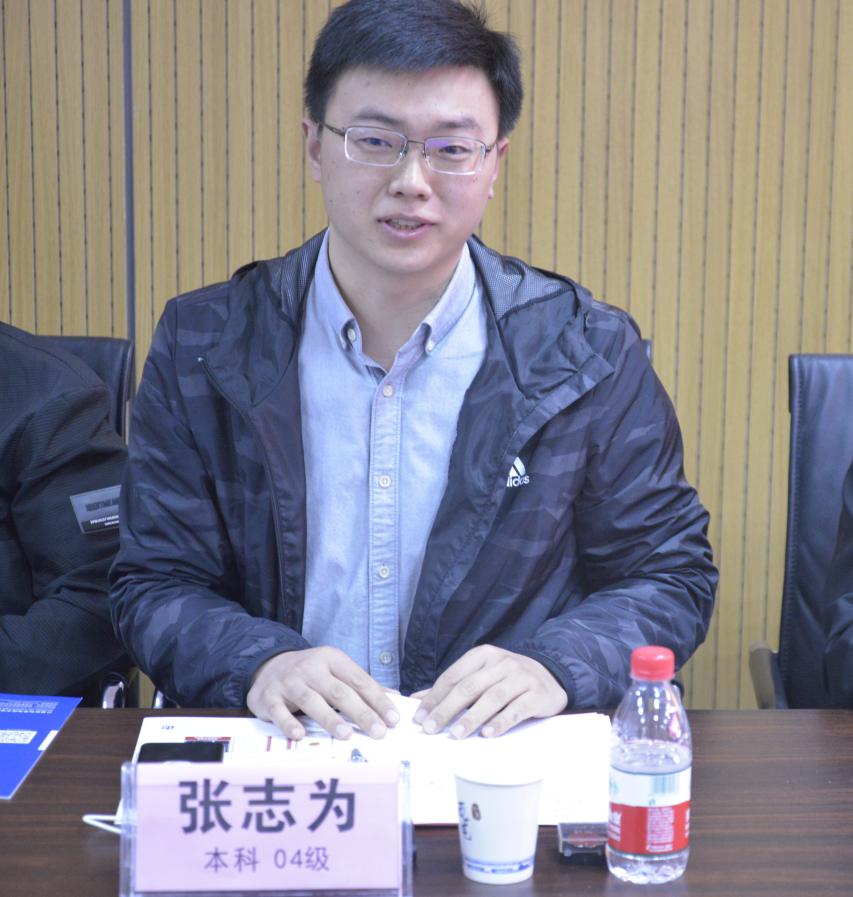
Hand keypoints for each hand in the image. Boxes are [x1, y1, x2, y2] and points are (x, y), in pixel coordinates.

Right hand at [247, 646, 399, 740]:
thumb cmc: (310, 674)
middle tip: (378, 732)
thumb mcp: (335, 671)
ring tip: (346, 735)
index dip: (378, 700)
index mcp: (332, 659)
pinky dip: (289, 723)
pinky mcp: (269, 697)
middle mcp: (311, 668)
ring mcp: (289, 681)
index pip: (359, 680)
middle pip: (339, 691)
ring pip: (311, 700)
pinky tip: (300, 735)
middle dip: (361, 712)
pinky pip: (279, 711)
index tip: (393, 719)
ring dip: (329, 718)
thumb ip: (361, 685)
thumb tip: (395, 697)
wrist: (267, 665)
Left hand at [413, 645, 567, 737]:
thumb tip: (417, 700)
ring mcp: (520, 677)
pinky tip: (488, 734)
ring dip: (472, 717)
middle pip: (469, 686)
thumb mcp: (481, 675)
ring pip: (492, 698)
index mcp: (483, 655)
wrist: (550, 675)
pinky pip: (517, 709)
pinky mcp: (537, 694)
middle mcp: (501, 662)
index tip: (420, 718)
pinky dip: (501, 722)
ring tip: (455, 735)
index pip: (453, 676)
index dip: (435, 697)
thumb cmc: (507, 678)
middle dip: (447, 709)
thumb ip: (452, 686)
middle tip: (431, 729)